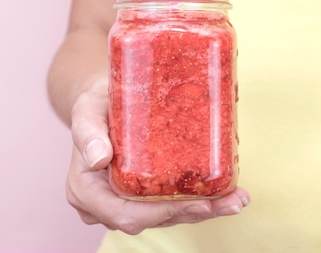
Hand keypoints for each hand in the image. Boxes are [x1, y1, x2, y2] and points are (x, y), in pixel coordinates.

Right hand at [66, 79, 250, 234]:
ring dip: (202, 210)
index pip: (124, 214)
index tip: (196, 203)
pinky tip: (226, 195)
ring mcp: (123, 204)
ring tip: (235, 199)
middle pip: (152, 219)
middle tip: (230, 202)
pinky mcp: (141, 198)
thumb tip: (98, 158)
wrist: (100, 101)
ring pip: (165, 216)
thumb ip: (88, 132)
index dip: (162, 214)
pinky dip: (198, 201)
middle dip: (193, 213)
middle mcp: (103, 204)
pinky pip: (169, 205)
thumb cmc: (93, 104)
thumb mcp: (86, 110)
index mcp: (85, 191)